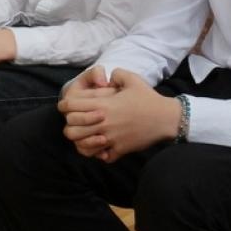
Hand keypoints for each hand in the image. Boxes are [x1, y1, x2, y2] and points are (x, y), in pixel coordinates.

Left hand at [60, 69, 176, 161]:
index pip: (70, 106)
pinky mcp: (119, 150)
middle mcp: (103, 123)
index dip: (65, 105)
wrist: (166, 119)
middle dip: (70, 124)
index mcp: (103, 104)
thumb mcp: (132, 79)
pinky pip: (101, 157)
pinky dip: (99, 153)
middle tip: (75, 121)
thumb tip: (106, 77)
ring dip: (81, 140)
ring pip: (81, 145)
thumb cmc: (148, 98)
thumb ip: (116, 74)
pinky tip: (102, 146)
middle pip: (70, 128)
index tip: (67, 105)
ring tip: (85, 135)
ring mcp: (110, 138)